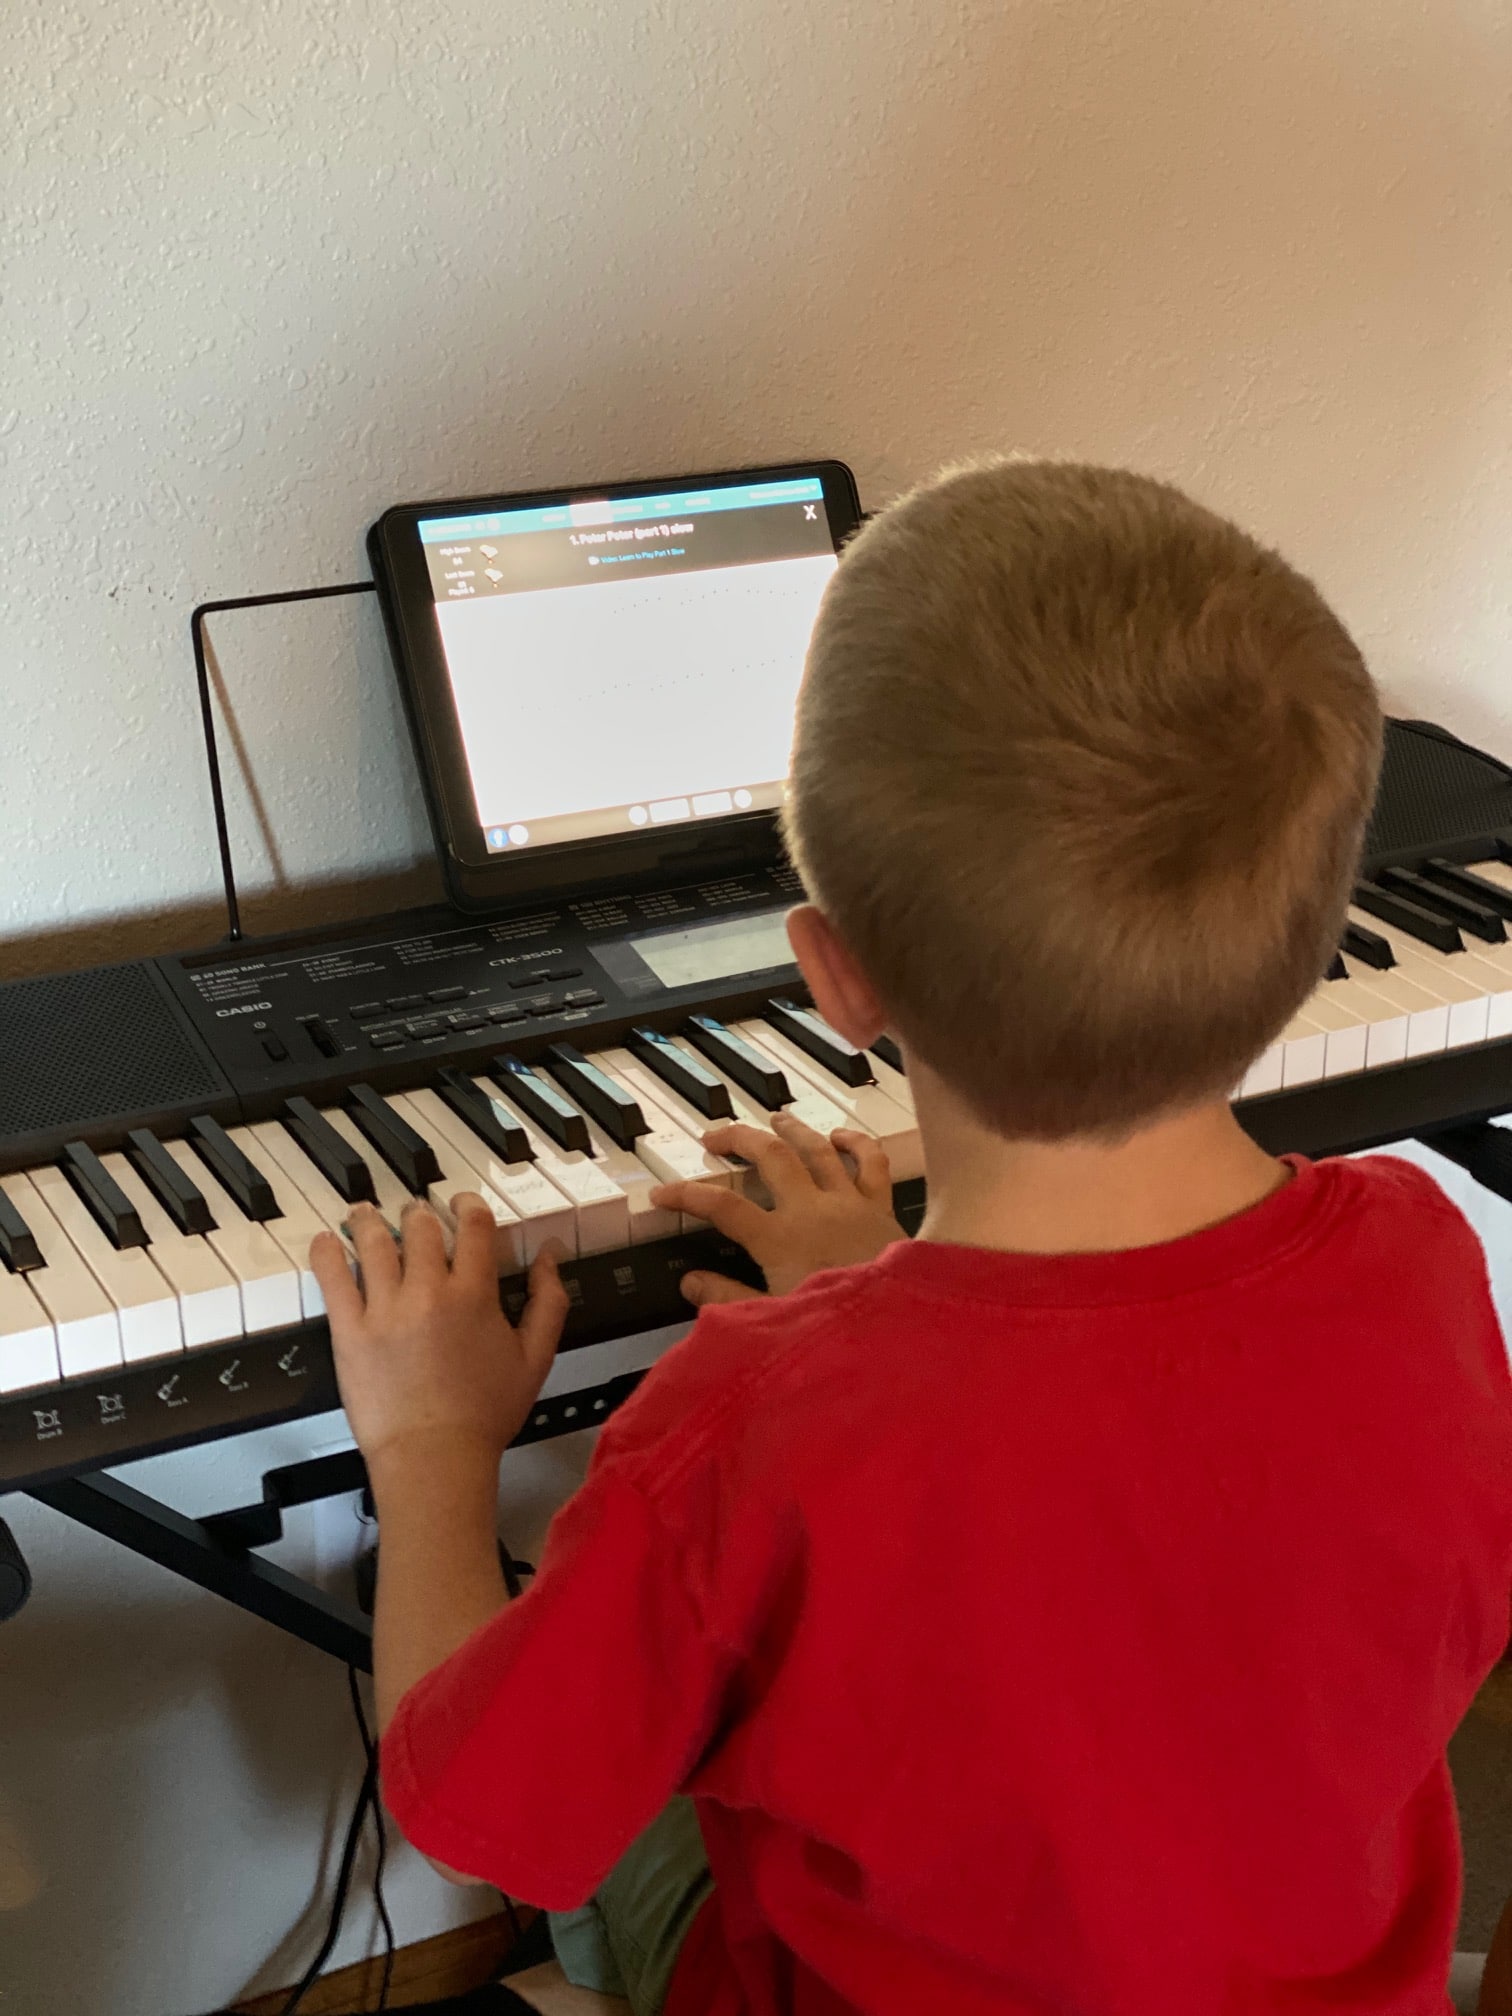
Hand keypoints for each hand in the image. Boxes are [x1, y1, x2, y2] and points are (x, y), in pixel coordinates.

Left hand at [309, 1196, 568, 1475]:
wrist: (434, 1458)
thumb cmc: (484, 1416)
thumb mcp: (535, 1358)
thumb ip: (547, 1301)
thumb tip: (550, 1256)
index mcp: (474, 1294)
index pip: (473, 1225)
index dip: (468, 1204)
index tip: (462, 1204)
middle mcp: (428, 1292)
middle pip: (421, 1226)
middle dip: (420, 1214)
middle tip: (415, 1217)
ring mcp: (385, 1309)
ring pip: (374, 1242)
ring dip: (371, 1222)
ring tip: (366, 1215)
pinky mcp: (350, 1331)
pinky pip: (333, 1279)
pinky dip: (327, 1253)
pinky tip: (326, 1242)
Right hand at [650, 1111, 907, 1305]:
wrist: (900, 1330)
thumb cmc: (836, 1328)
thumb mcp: (772, 1321)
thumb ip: (728, 1299)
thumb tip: (691, 1282)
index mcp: (779, 1239)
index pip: (722, 1206)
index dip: (688, 1195)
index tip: (662, 1194)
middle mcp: (811, 1209)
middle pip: (770, 1156)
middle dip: (738, 1139)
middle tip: (716, 1136)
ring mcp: (848, 1203)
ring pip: (817, 1149)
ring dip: (792, 1130)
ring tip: (774, 1119)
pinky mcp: (880, 1207)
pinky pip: (870, 1163)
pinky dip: (856, 1144)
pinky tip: (842, 1135)